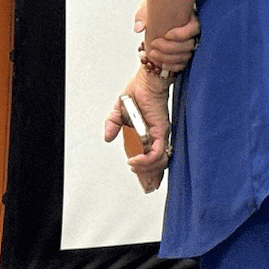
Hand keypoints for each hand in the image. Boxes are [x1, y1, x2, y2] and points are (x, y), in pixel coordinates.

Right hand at [102, 68, 173, 192]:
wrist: (147, 81)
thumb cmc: (138, 92)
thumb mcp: (119, 111)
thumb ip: (112, 124)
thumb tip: (107, 138)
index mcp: (144, 135)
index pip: (146, 159)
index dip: (147, 172)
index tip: (147, 185)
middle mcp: (153, 137)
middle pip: (155, 164)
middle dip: (150, 177)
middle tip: (147, 187)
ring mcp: (159, 135)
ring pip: (158, 160)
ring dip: (145, 168)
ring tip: (135, 168)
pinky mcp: (161, 130)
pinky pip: (157, 151)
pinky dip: (147, 159)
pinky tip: (135, 161)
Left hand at [136, 2, 200, 72]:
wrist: (154, 22)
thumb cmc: (153, 12)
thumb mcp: (147, 9)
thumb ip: (143, 15)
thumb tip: (139, 27)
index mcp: (189, 18)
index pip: (195, 28)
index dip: (182, 34)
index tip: (166, 34)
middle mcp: (192, 33)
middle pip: (190, 44)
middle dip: (170, 47)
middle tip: (154, 43)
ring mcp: (189, 46)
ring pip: (186, 56)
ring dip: (168, 57)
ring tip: (152, 52)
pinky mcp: (184, 55)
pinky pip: (183, 65)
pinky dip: (172, 66)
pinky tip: (161, 63)